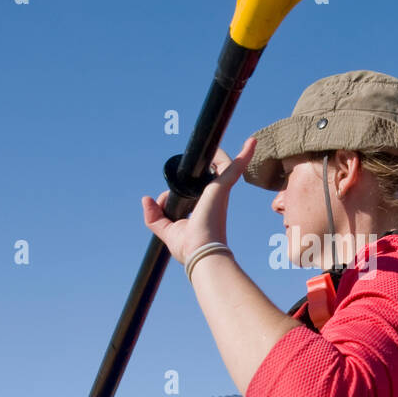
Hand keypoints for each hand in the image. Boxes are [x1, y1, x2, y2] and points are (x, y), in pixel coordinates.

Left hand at [141, 136, 255, 265]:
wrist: (202, 253)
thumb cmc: (190, 247)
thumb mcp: (167, 231)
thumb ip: (154, 216)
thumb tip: (146, 199)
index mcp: (204, 207)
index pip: (196, 188)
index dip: (180, 187)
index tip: (164, 199)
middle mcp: (214, 198)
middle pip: (214, 173)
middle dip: (211, 162)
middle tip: (203, 154)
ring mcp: (220, 192)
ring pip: (224, 166)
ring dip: (223, 154)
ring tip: (229, 143)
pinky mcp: (221, 188)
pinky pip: (233, 168)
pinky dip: (244, 155)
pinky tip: (251, 142)